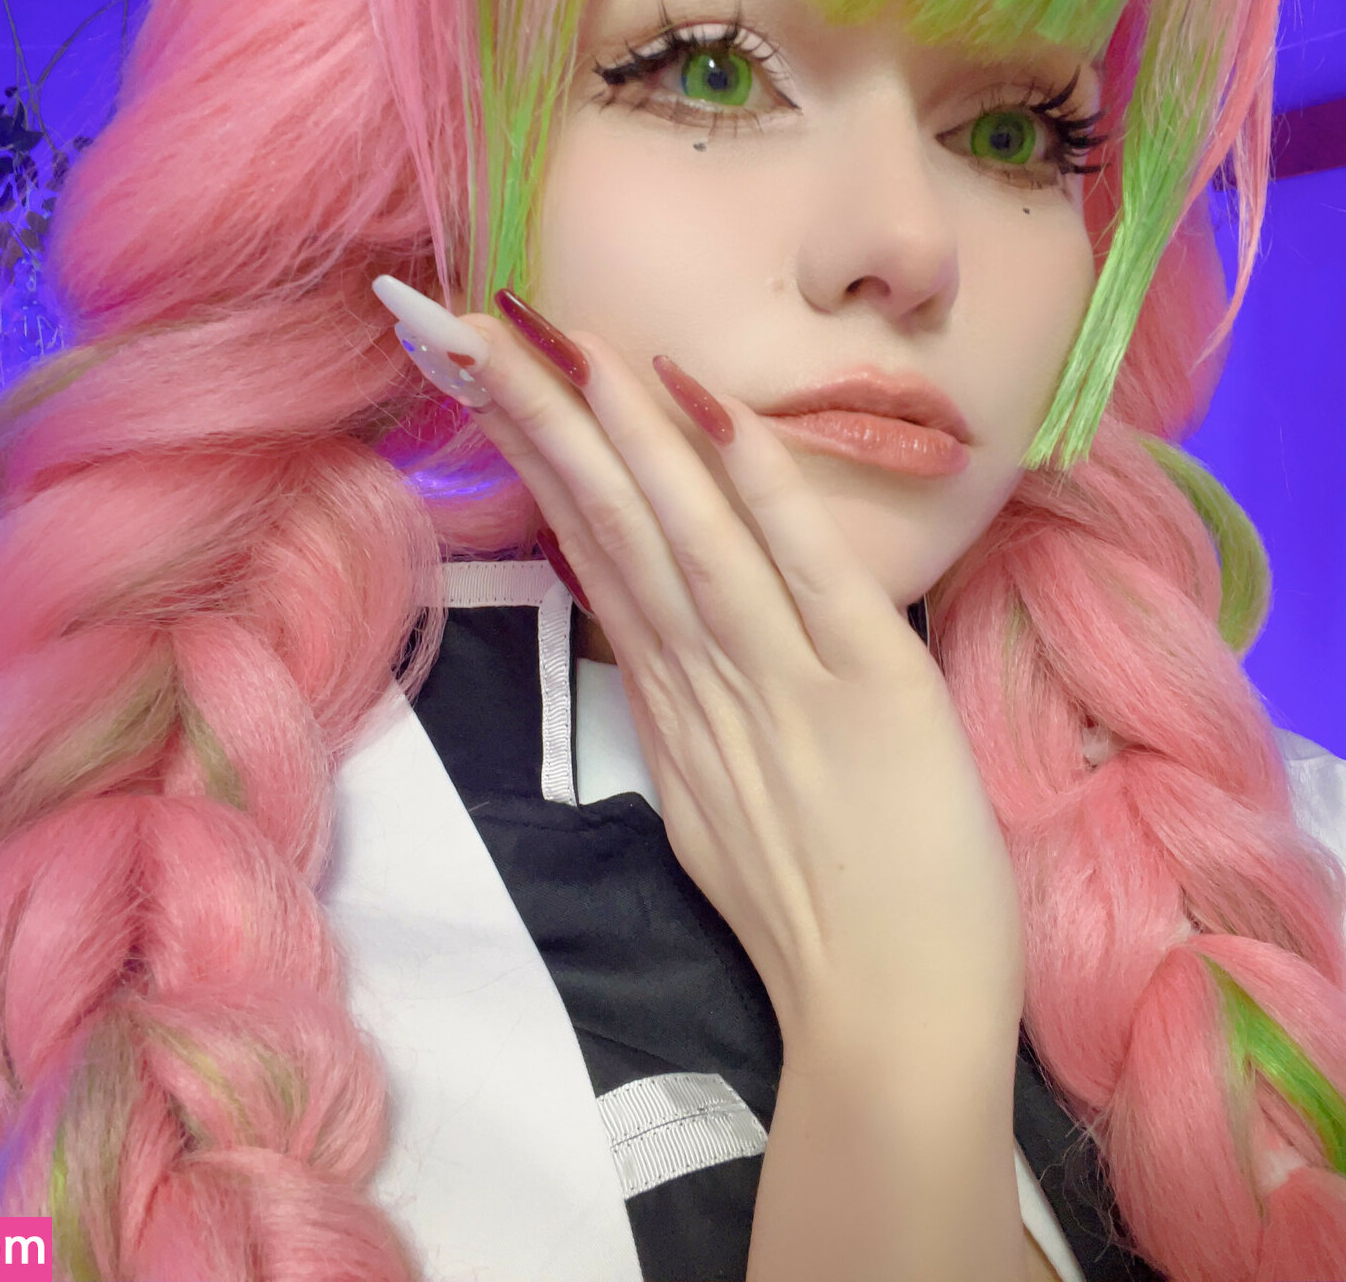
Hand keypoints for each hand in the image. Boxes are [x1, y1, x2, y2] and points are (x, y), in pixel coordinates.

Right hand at [375, 278, 1025, 1050]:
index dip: (537, 455)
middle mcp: (706, 681)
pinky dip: (754, 481)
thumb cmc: (824, 925)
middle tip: (456, 317)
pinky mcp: (870, 688)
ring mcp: (782, 681)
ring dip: (617, 426)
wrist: (889, 1029)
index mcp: (675, 704)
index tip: (482, 373)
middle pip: (609, 525)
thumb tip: (668, 640)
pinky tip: (702, 404)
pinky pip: (803, 566)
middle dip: (534, 414)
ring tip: (555, 334)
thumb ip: (690, 713)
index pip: (593, 551)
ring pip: (682, 532)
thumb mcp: (720, 811)